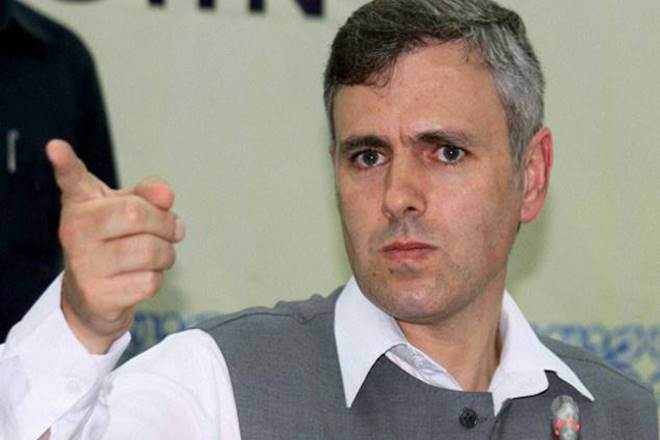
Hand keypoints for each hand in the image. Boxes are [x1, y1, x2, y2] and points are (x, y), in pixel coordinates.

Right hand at [46, 140, 185, 353]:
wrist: (93, 295)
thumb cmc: (115, 242)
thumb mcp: (129, 210)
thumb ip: (149, 194)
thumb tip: (166, 194)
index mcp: (82, 202)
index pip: (72, 179)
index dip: (65, 162)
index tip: (56, 147)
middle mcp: (75, 230)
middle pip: (137, 214)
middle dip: (166, 224)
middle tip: (170, 230)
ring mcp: (83, 264)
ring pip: (149, 251)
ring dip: (166, 254)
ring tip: (157, 255)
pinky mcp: (97, 294)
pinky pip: (149, 281)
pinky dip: (156, 278)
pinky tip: (139, 277)